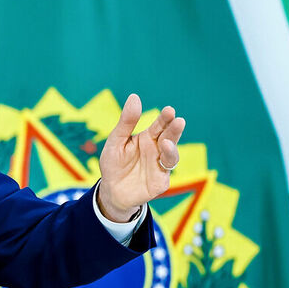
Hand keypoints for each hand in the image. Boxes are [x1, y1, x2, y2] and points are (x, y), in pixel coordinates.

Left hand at [97, 93, 184, 220]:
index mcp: (148, 138)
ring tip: (166, 141)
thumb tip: (134, 97)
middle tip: (177, 120)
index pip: (160, 125)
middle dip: (174, 129)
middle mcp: (158, 150)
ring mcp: (161, 165)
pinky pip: (166, 171)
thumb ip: (126, 122)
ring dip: (172, 147)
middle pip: (170, 137)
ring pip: (172, 154)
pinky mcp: (161, 181)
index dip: (165, 118)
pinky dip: (165, 164)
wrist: (111, 191)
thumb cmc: (114, 164)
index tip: (169, 110)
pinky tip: (162, 156)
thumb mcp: (116, 141)